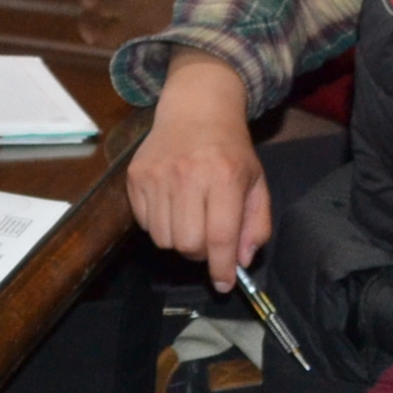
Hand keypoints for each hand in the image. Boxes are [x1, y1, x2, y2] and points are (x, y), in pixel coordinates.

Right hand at [127, 56, 271, 284]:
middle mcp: (187, 175)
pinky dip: (159, 225)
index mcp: (224, 177)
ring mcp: (157, 176)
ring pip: (163, 239)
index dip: (221, 267)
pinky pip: (144, 224)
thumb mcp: (256, 182)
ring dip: (178, 240)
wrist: (195, 108)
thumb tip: (240, 261)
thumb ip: (256, 224)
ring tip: (190, 219)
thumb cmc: (230, 149)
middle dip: (200, 252)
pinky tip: (171, 205)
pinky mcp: (136, 176)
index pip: (220, 236)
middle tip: (208, 239)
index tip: (223, 283)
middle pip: (188, 244)